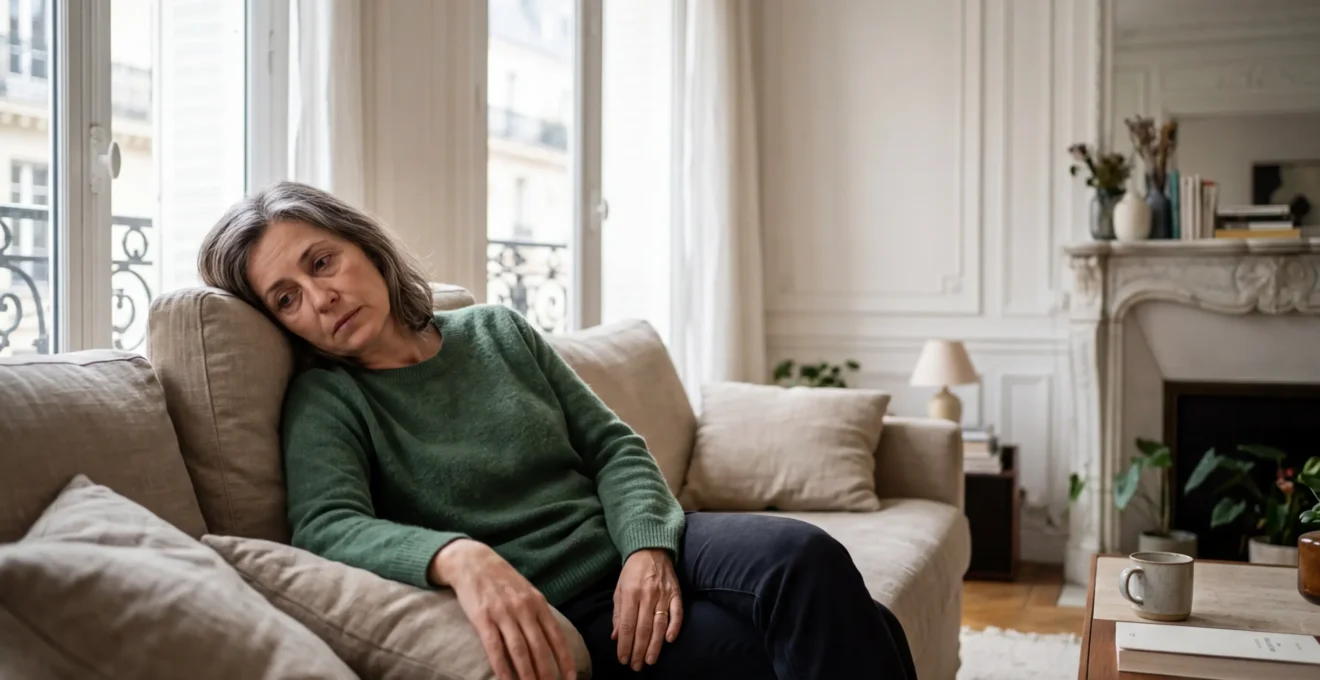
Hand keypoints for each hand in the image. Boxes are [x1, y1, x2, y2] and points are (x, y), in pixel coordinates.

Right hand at [430, 539, 576, 679]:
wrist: (473, 561)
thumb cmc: (502, 580)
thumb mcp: (527, 592)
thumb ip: (539, 614)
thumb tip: (552, 639)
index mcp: (538, 603)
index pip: (556, 637)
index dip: (565, 660)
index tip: (571, 679)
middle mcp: (524, 609)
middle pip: (540, 648)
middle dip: (547, 673)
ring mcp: (503, 613)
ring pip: (520, 651)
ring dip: (527, 675)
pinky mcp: (483, 618)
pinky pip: (495, 647)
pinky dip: (502, 667)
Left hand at [612, 548, 682, 670]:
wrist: (651, 549)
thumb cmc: (632, 571)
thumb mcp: (619, 589)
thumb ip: (618, 613)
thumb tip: (616, 637)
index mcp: (630, 593)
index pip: (627, 625)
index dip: (625, 645)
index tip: (623, 659)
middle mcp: (647, 595)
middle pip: (643, 628)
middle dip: (639, 650)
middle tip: (636, 666)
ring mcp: (663, 594)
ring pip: (659, 624)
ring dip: (655, 645)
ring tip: (650, 660)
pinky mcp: (676, 592)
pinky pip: (677, 612)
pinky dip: (674, 627)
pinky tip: (669, 640)